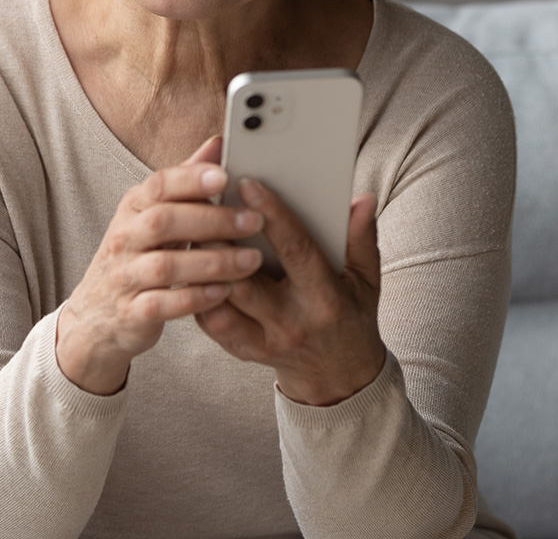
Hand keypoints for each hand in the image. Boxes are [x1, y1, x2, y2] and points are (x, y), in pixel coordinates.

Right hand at [55, 137, 267, 394]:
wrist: (96, 316)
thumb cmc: (136, 256)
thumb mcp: (153, 214)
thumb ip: (186, 182)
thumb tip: (218, 143)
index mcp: (133, 207)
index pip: (158, 185)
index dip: (191, 179)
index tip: (225, 176)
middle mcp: (125, 238)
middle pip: (164, 222)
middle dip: (212, 220)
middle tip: (254, 221)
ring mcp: (125, 276)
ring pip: (166, 266)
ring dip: (212, 262)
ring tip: (251, 260)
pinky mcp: (131, 313)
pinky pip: (163, 305)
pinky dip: (195, 298)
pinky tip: (225, 293)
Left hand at [195, 182, 387, 405]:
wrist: (339, 374)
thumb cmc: (351, 314)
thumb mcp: (367, 279)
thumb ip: (363, 238)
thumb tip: (362, 200)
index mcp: (325, 300)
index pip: (296, 251)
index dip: (273, 216)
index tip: (248, 184)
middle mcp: (291, 324)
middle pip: (246, 281)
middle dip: (221, 241)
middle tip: (202, 203)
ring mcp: (264, 341)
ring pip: (221, 302)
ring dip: (202, 266)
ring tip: (190, 229)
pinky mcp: (243, 351)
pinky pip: (210, 321)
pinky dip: (198, 291)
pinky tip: (191, 263)